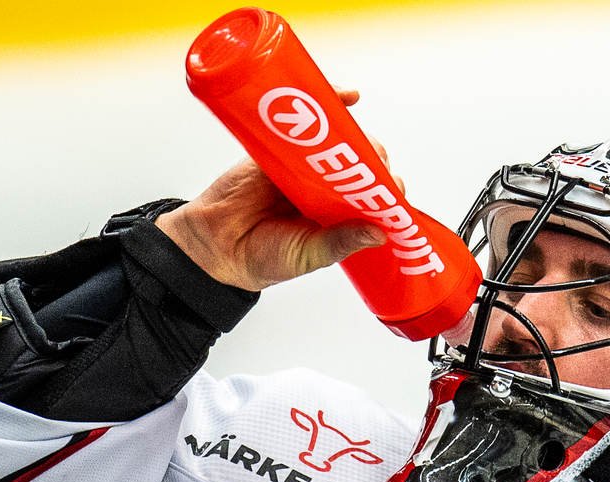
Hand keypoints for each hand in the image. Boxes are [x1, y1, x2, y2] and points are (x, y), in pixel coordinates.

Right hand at [157, 88, 389, 291]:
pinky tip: (348, 98)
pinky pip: (304, 120)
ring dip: (356, 134)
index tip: (394, 190)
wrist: (215, 244)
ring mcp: (301, 164)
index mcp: (336, 216)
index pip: (371, 195)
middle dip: (374, 159)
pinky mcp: (278, 144)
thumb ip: (342, 243)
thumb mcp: (310, 255)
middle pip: (358, 162)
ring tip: (362, 142)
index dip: (386, 188)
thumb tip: (381, 232)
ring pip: (337, 139)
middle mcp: (322, 187)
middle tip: (377, 165)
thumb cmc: (262, 257)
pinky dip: (328, 103)